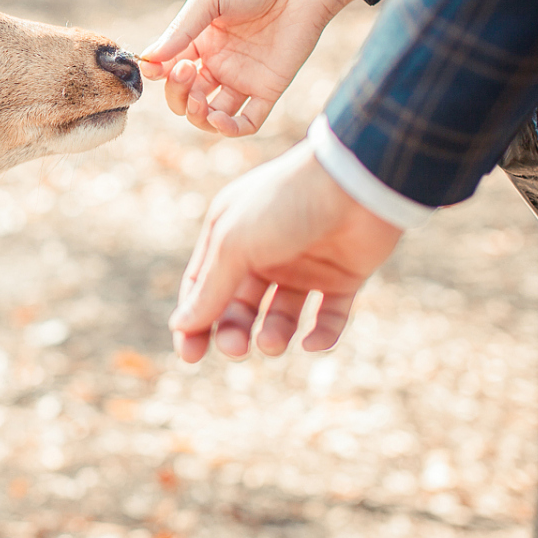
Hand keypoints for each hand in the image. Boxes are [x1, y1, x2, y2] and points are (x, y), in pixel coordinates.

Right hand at [139, 0, 363, 136]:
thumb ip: (181, 29)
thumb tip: (149, 59)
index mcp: (201, 42)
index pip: (169, 70)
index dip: (159, 74)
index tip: (156, 68)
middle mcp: (219, 64)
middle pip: (186, 97)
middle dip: (177, 94)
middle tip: (185, 72)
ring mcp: (243, 79)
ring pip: (211, 116)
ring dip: (197, 117)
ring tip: (198, 101)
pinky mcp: (269, 89)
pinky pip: (247, 122)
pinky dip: (229, 129)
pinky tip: (218, 119)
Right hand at [170, 141, 402, 361]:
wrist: (357, 182)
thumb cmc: (285, 203)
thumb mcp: (235, 243)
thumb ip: (209, 288)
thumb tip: (180, 325)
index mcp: (231, 234)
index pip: (203, 286)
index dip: (194, 321)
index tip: (191, 355)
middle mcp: (265, 251)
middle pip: (240, 306)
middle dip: (234, 331)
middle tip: (236, 348)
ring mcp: (305, 265)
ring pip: (281, 316)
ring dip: (273, 336)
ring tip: (273, 343)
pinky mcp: (344, 277)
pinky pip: (328, 317)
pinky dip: (321, 335)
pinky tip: (311, 342)